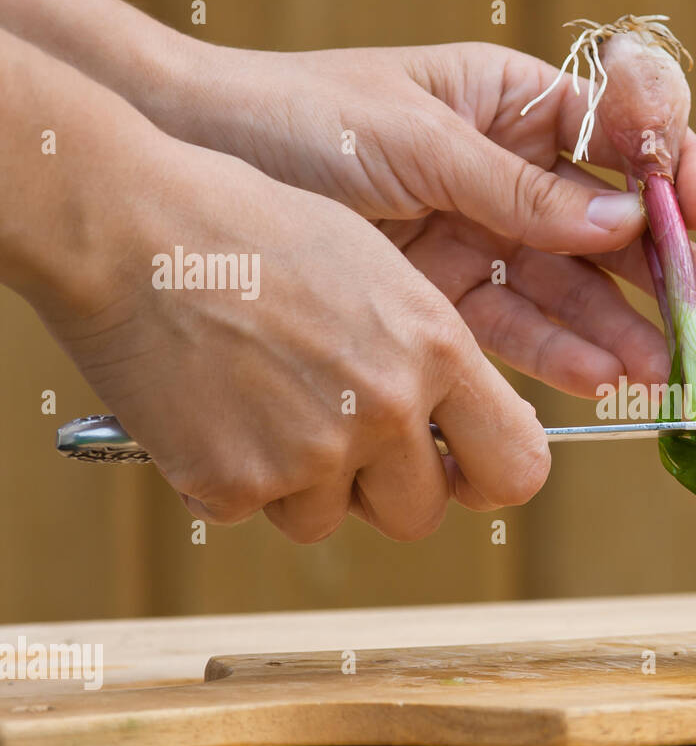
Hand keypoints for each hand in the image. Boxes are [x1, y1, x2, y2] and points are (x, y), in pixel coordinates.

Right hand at [40, 133, 550, 541]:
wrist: (128, 224)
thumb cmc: (254, 231)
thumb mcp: (380, 272)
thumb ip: (433, 357)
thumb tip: (463, 430)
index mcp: (437, 350)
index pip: (518, 468)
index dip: (489, 477)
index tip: (464, 471)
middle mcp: (386, 410)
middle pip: (420, 513)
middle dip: (385, 487)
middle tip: (340, 436)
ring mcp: (309, 454)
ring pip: (329, 521)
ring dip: (304, 485)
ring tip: (262, 402)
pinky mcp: (232, 484)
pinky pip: (253, 513)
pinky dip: (232, 477)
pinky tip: (210, 407)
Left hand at [161, 41, 695, 395]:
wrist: (190, 164)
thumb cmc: (293, 118)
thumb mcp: (414, 140)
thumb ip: (519, 188)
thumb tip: (624, 217)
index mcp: (510, 102)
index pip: (619, 131)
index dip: (668, 167)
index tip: (695, 206)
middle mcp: (509, 172)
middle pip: (610, 223)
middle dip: (670, 270)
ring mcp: (481, 237)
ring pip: (572, 287)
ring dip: (625, 329)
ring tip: (671, 372)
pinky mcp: (447, 296)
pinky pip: (516, 327)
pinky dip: (558, 355)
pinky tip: (602, 378)